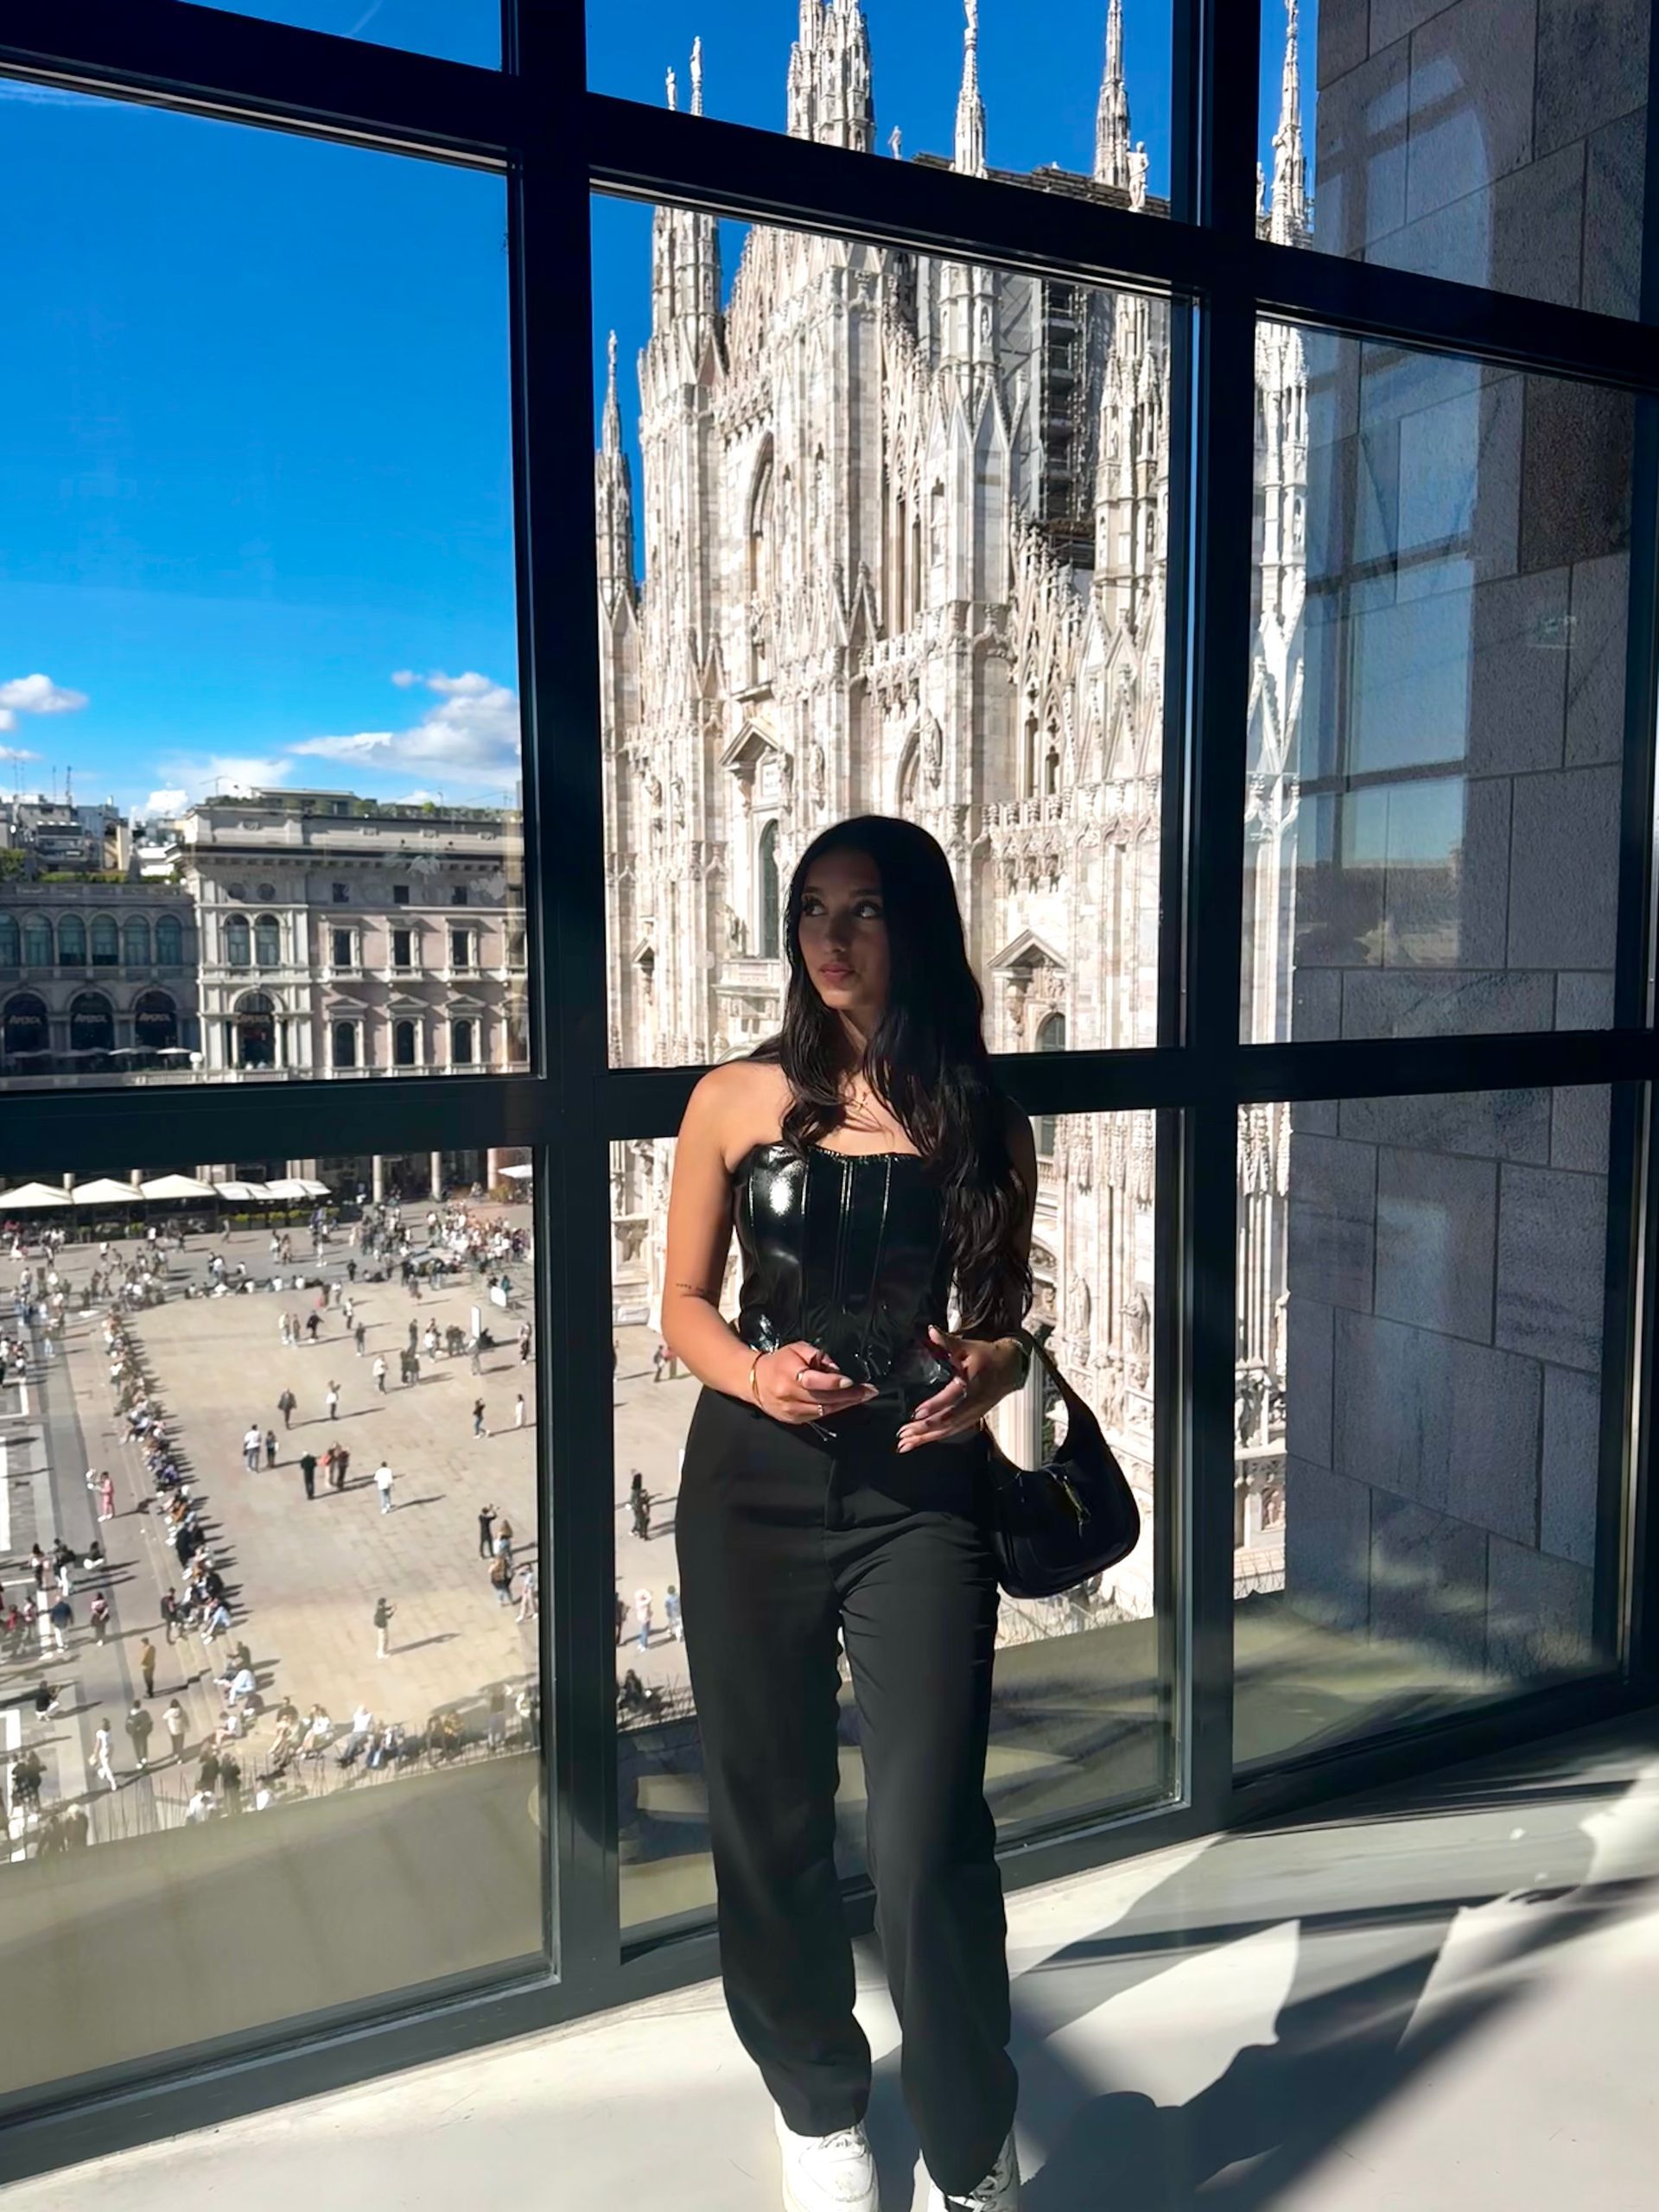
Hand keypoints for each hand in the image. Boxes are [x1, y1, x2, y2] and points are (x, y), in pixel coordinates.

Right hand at [754, 1340, 877, 1425]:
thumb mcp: (797, 1349)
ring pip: (824, 1411)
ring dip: (846, 1404)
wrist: (755, 1381)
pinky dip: (835, 1409)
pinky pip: (819, 1417)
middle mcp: (790, 1396)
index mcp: (789, 1376)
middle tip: (870, 1391)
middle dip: (850, 1396)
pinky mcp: (794, 1421)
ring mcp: (792, 1411)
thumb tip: (837, 1368)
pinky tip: (847, 1403)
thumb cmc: (780, 1361)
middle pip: (824, 1399)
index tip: (851, 1380)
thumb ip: (817, 1355)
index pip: (814, 1382)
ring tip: (864, 1397)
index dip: (834, 1382)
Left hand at [896, 1326, 1023, 1450]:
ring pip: (949, 1430)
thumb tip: (931, 1331)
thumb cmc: (988, 1356)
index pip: (951, 1398)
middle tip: (903, 1435)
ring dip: (927, 1438)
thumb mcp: (969, 1346)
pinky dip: (935, 1438)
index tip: (916, 1413)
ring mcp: (974, 1413)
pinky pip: (953, 1431)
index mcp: (973, 1384)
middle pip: (948, 1420)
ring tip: (906, 1444)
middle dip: (925, 1429)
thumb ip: (948, 1341)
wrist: (1011, 1368)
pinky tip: (921, 1441)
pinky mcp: (973, 1417)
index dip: (934, 1406)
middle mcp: (974, 1403)